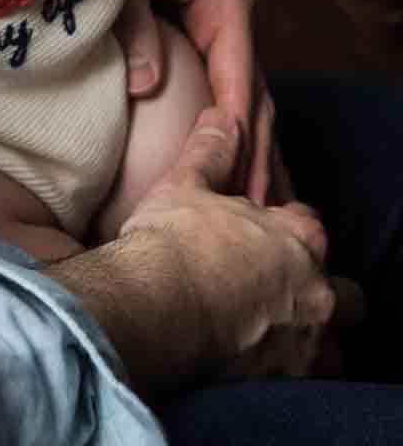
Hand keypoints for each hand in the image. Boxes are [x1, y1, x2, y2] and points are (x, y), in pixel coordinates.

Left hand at [112, 0, 284, 202]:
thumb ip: (133, 22)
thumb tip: (145, 86)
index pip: (237, 76)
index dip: (235, 132)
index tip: (231, 182)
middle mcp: (231, 13)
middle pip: (252, 96)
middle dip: (255, 156)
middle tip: (255, 222)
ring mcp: (218, 24)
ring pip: (243, 98)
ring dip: (250, 152)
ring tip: (256, 216)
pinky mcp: (197, 33)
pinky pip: (219, 89)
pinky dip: (227, 131)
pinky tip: (229, 175)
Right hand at [116, 107, 351, 385]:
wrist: (157, 311)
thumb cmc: (174, 244)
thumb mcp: (186, 184)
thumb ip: (212, 150)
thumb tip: (224, 116)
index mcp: (298, 238)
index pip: (309, 226)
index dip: (283, 228)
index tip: (257, 234)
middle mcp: (314, 289)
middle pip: (341, 290)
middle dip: (315, 287)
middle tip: (272, 286)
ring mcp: (306, 340)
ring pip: (330, 341)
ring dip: (308, 333)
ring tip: (268, 329)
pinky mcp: (289, 382)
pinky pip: (305, 378)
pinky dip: (287, 369)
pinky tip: (255, 359)